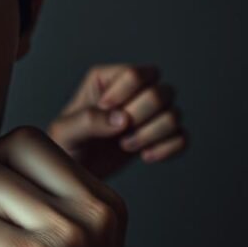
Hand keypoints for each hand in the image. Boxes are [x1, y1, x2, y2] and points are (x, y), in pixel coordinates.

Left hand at [47, 64, 187, 179]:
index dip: (123, 96)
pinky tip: (146, 157)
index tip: (103, 111)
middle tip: (118, 134)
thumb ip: (88, 121)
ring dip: (152, 135)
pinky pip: (183, 137)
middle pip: (161, 92)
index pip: (135, 74)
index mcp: (108, 79)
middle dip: (140, 118)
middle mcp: (133, 91)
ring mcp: (149, 113)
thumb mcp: (64, 132)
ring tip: (127, 146)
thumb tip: (122, 119)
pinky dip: (168, 149)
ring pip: (175, 114)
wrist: (75, 172)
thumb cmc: (64, 146)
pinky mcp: (160, 136)